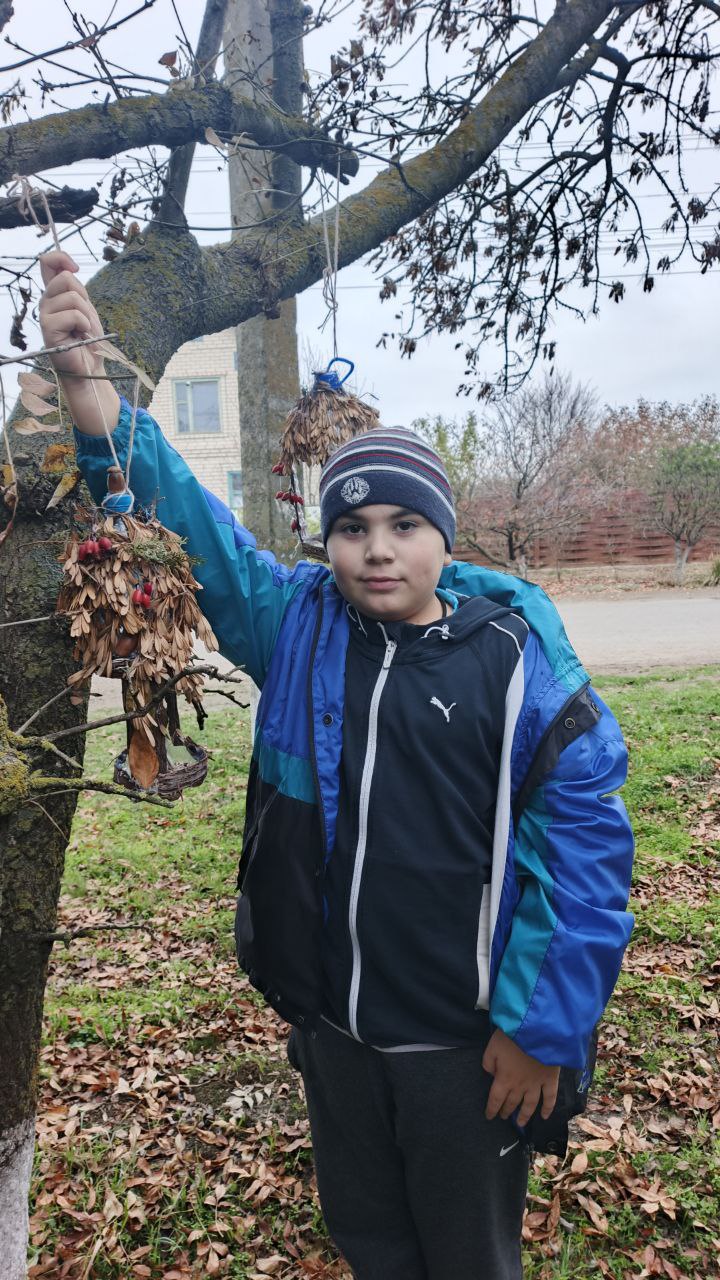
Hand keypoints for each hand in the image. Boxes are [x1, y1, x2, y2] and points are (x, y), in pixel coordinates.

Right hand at [38, 250, 104, 378]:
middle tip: (84, 318)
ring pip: (72, 297)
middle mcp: (46, 301)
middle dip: (84, 298)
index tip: (75, 269)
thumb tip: (71, 269)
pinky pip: (73, 314)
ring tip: (83, 329)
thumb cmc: (88, 339)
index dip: (61, 258)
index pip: (47, 262)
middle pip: (66, 279)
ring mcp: (45, 314)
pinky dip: (84, 325)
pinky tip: (80, 335)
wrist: (89, 366)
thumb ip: (76, 289)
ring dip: (86, 314)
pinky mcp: (48, 329)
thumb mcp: (86, 308)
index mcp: (54, 294)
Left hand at [482, 1028, 559, 1126]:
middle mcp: (520, 1086)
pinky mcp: (550, 1079)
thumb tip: (492, 1075)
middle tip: (504, 1117)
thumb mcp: (492, 1047)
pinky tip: (545, 1116)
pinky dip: (548, 1108)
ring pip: (530, 1105)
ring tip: (520, 1123)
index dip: (492, 1109)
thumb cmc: (512, 1037)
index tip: (489, 1117)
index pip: (496, 1099)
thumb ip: (488, 1063)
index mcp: (504, 1079)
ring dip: (524, 1115)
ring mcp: (536, 1084)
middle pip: (512, 1103)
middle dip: (506, 1111)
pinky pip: (550, 1098)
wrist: (536, 1031)